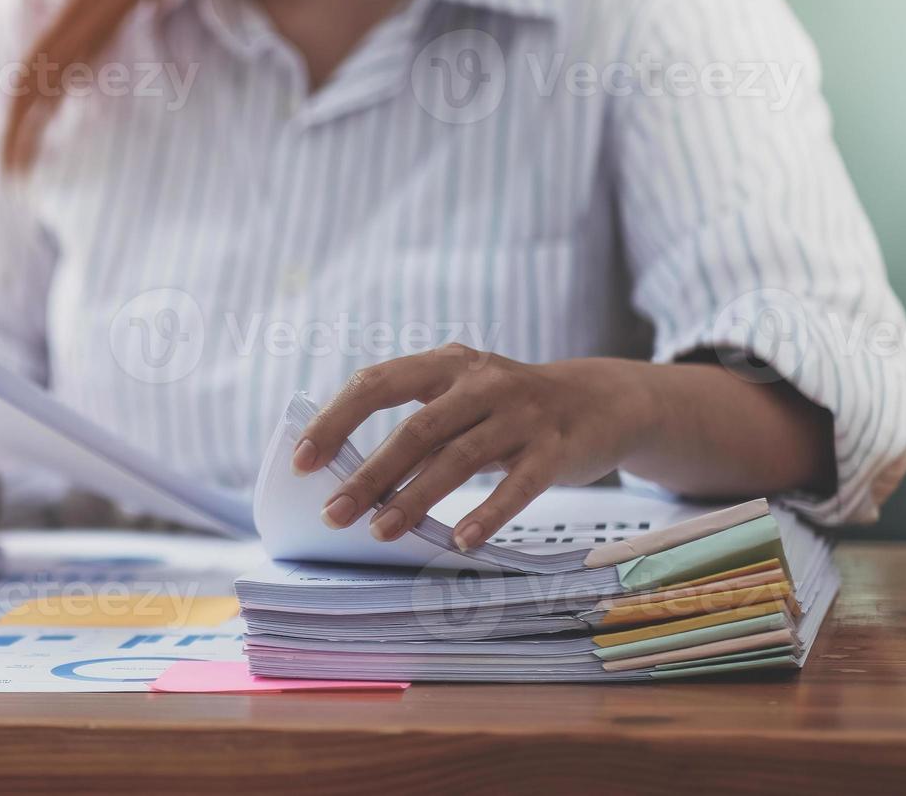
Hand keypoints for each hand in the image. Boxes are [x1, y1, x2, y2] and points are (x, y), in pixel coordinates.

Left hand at [293, 345, 652, 550]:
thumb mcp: (465, 398)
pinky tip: (460, 540)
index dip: (336, 421)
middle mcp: (483, 382)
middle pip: (416, 429)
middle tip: (334, 513)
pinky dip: (488, 513)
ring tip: (380, 533)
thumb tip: (353, 480)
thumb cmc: (512, 408)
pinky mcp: (555, 447)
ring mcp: (522, 413)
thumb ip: (420, 424)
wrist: (603, 400)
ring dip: (415, 499)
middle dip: (370, 475)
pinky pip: (519, 485)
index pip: (377, 383)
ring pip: (459, 458)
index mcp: (448, 363)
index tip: (302, 461)